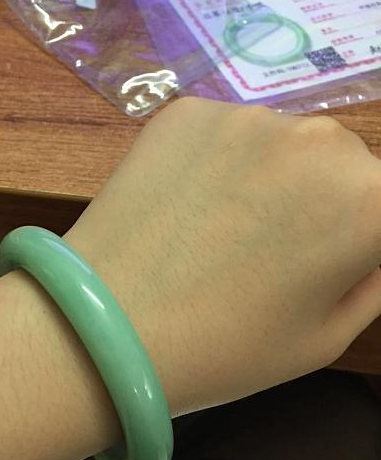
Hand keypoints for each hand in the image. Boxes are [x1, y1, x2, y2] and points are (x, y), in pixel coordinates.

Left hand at [65, 98, 380, 414]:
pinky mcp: (187, 110)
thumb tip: (372, 245)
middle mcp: (321, 139)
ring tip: (219, 229)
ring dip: (270, 177)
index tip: (326, 258)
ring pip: (282, 144)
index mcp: (372, 200)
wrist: (104, 328)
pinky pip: (224, 134)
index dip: (362, 238)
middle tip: (271, 251)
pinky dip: (216, 163)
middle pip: (343, 166)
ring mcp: (248, 116)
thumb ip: (372, 280)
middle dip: (324, 201)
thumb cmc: (223, 349)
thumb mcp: (326, 337)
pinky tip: (184, 206)